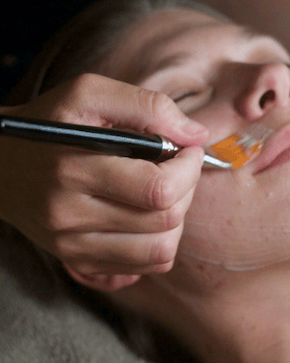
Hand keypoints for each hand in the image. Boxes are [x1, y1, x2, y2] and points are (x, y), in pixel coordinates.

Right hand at [0, 74, 208, 283]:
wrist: (0, 167)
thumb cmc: (48, 125)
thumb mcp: (88, 94)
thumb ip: (146, 106)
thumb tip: (197, 135)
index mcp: (74, 168)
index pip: (158, 188)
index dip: (189, 169)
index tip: (189, 150)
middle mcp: (70, 215)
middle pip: (165, 220)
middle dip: (188, 189)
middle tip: (179, 168)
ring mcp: (74, 246)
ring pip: (161, 250)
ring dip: (178, 219)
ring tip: (166, 193)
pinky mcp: (80, 262)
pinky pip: (146, 267)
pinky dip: (162, 242)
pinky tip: (150, 217)